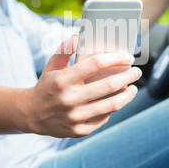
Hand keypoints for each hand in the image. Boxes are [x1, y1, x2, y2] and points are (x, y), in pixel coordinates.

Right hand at [24, 35, 141, 137]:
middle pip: (108, 85)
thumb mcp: (51, 65)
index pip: (95, 64)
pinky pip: (103, 119)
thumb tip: (78, 37)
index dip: (115, 58)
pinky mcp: (78, 131)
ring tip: (132, 88)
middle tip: (137, 72)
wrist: (31, 114)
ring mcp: (74, 117)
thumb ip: (64, 49)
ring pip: (111, 105)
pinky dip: (113, 109)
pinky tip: (117, 101)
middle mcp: (68, 99)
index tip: (128, 57)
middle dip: (128, 76)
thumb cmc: (47, 85)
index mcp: (62, 80)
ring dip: (127, 95)